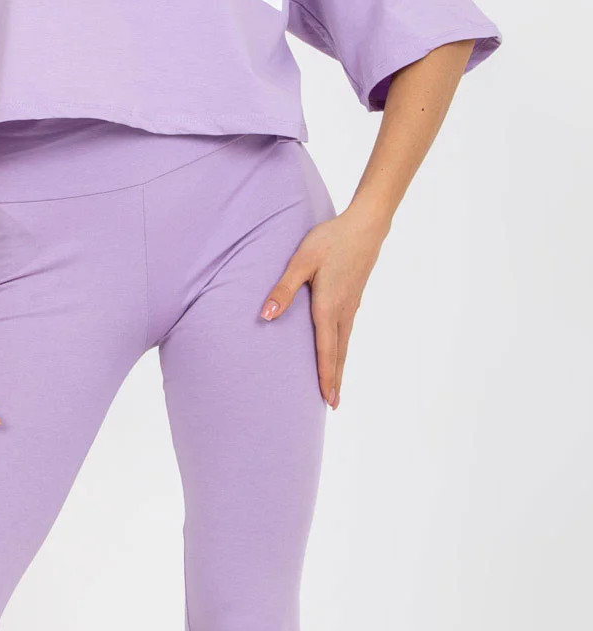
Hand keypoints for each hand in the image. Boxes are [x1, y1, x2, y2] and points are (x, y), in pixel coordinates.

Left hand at [258, 206, 388, 408]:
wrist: (365, 225)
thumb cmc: (330, 240)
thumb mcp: (301, 260)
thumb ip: (283, 289)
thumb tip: (266, 315)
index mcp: (328, 306)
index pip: (326, 350)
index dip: (326, 376)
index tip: (327, 400)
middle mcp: (343, 311)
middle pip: (339, 354)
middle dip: (335, 380)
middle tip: (333, 405)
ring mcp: (351, 305)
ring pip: (344, 343)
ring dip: (339, 367)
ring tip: (335, 387)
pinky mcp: (353, 298)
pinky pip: (346, 332)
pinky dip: (342, 349)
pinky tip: (338, 351)